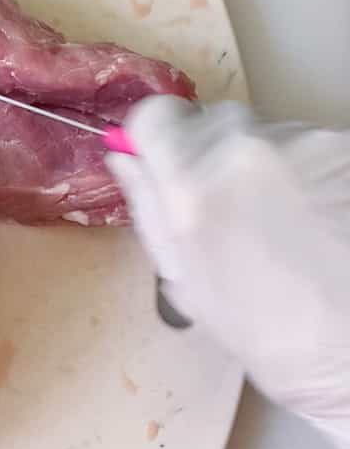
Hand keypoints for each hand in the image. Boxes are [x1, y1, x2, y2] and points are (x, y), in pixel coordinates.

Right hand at [107, 96, 349, 448]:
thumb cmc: (266, 335)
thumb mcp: (186, 281)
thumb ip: (149, 209)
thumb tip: (124, 156)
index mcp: (191, 185)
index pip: (155, 113)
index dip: (158, 138)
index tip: (168, 164)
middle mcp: (246, 149)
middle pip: (214, 120)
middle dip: (214, 153)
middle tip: (233, 206)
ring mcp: (308, 145)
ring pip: (269, 134)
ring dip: (268, 164)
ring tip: (288, 221)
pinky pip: (315, 148)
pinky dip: (312, 174)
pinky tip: (323, 220)